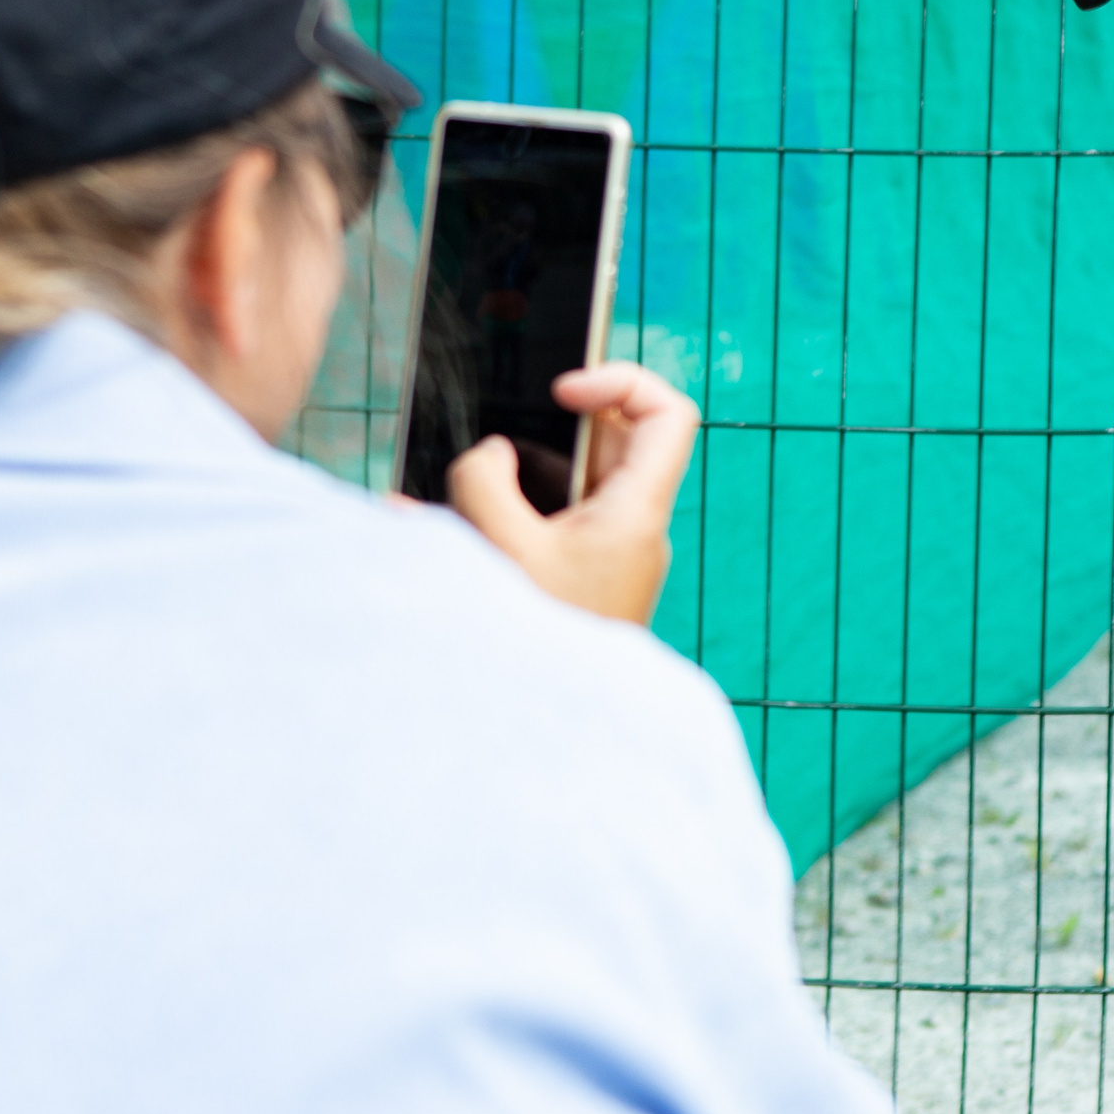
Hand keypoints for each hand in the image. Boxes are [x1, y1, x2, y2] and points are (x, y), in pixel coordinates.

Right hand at [447, 362, 700, 624]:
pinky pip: (549, 523)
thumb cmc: (539, 641)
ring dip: (515, 476)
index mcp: (635, 512)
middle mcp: (633, 527)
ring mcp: (609, 554)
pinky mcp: (582, 577)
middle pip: (608, 442)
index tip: (562, 394)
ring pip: (570, 483)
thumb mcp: (498, 547)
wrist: (558, 733)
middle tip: (500, 436)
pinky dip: (506, 515)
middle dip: (545, 430)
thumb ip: (483, 479)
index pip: (668, 413)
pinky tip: (445, 527)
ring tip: (457, 486)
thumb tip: (491, 454)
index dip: (619, 380)